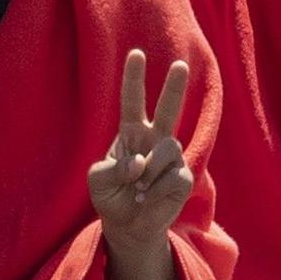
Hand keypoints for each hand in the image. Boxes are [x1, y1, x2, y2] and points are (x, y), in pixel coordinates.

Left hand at [89, 49, 192, 248]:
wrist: (128, 225)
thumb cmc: (111, 196)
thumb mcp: (97, 180)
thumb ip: (111, 168)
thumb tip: (139, 163)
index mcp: (131, 133)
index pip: (133, 101)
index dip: (134, 78)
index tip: (137, 53)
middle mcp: (154, 139)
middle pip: (167, 109)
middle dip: (174, 87)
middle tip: (180, 64)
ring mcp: (171, 157)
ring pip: (167, 147)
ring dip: (148, 171)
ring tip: (137, 189)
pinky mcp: (183, 177)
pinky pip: (172, 174)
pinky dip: (155, 188)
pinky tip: (149, 197)